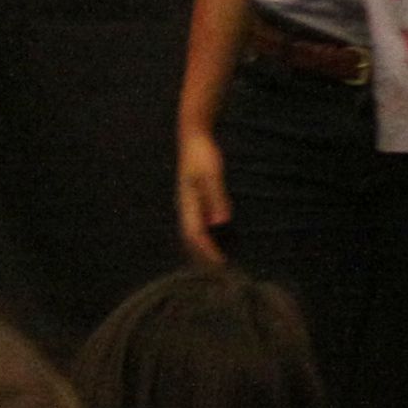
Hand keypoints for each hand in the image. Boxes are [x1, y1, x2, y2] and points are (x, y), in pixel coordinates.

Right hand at [175, 132, 231, 266]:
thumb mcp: (212, 174)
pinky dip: (207, 236)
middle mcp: (185, 207)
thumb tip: (221, 223)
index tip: (221, 264)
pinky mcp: (194, 199)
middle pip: (190, 239)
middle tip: (220, 272)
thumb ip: (217, 197)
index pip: (195, 235)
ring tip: (218, 262)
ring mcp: (189, 203)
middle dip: (203, 255)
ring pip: (193, 233)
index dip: (208, 251)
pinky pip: (198, 224)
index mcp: (187, 203)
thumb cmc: (203, 154)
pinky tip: (218, 239)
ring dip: (204, 247)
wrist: (194, 135)